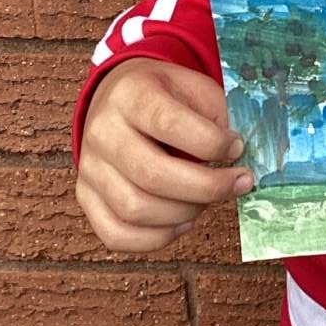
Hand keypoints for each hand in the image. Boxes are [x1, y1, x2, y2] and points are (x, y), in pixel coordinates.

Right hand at [75, 56, 253, 253]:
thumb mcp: (194, 87)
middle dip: (207, 188)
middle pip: (152, 175)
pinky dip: (156, 238)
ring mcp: (89, 167)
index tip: (238, 147)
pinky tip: (183, 222)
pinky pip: (116, 235)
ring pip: (135, 210)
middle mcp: (102, 130)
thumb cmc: (165, 95)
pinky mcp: (85, 196)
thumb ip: (217, 116)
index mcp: (131, 94)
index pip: (169, 123)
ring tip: (209, 200)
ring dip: (185, 214)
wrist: (118, 97)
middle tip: (238, 183)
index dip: (212, 143)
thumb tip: (240, 157)